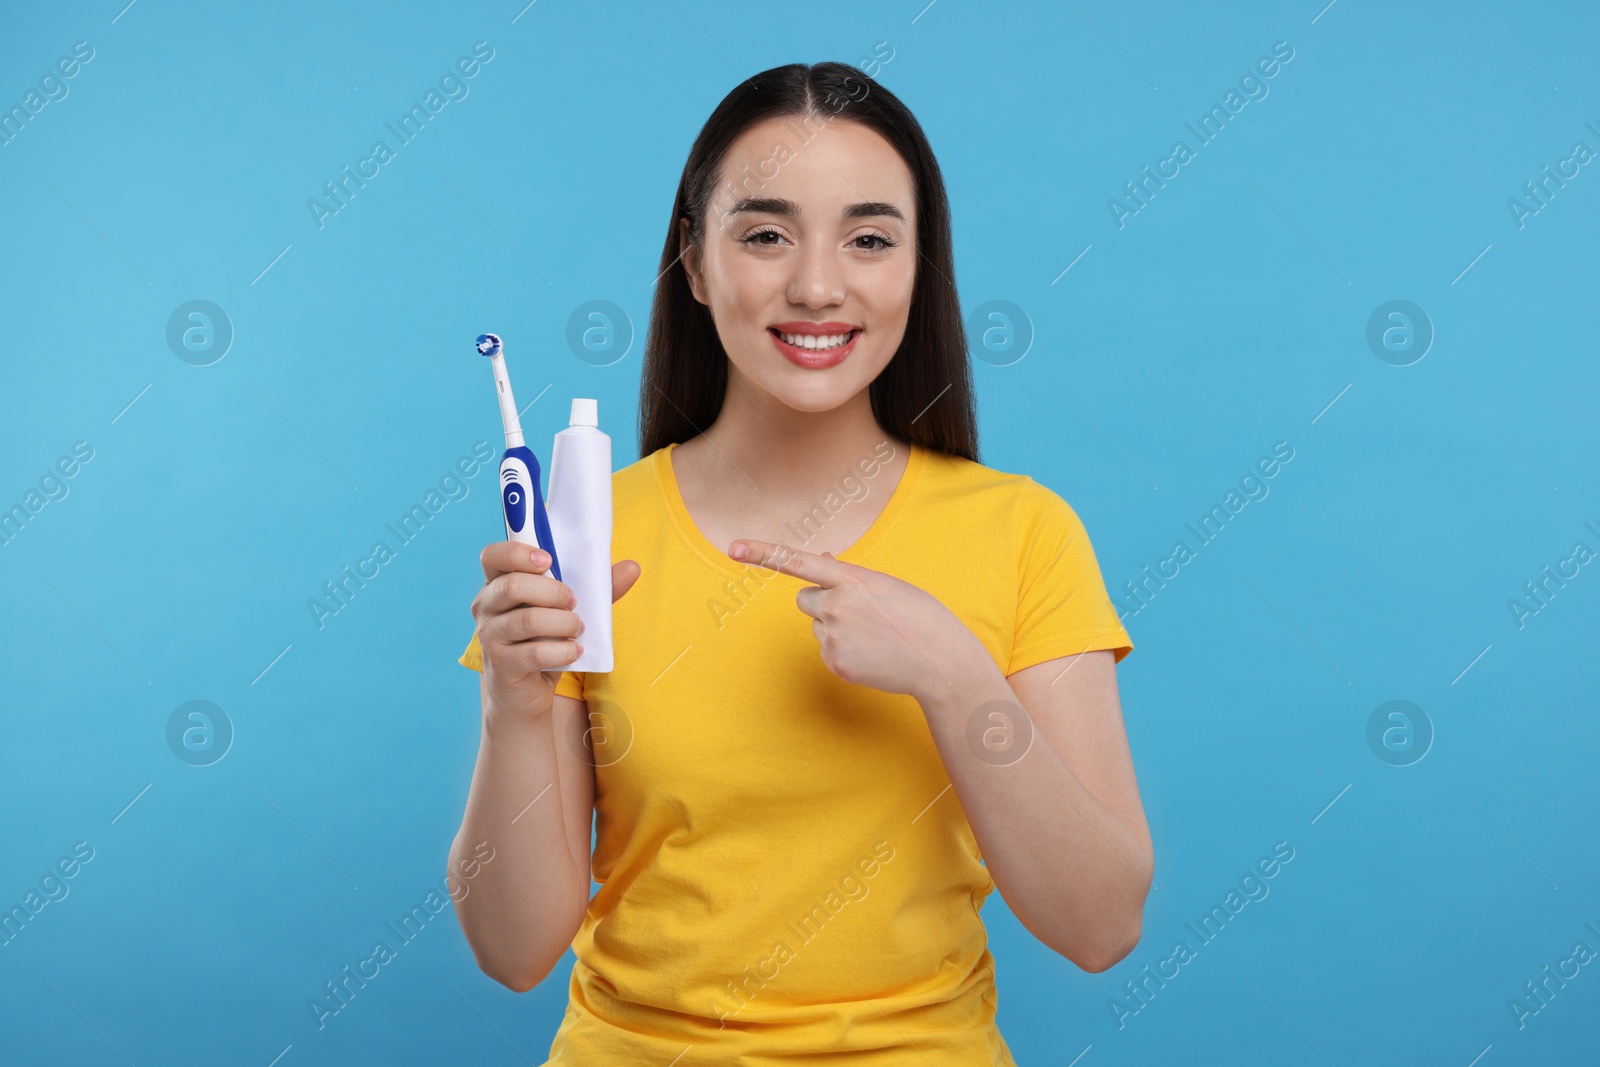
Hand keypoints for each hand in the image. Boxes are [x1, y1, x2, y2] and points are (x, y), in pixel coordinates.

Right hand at [472, 542, 640, 720]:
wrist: (525, 693)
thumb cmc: (545, 641)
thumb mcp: (569, 611)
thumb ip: (597, 589)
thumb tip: (632, 567)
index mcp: (497, 583)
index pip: (493, 556)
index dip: (518, 553)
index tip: (549, 561)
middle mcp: (485, 606)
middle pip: (514, 585)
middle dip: (553, 591)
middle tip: (574, 603)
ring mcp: (489, 635)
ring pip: (529, 620)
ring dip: (564, 623)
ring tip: (578, 629)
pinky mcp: (500, 663)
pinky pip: (535, 652)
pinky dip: (563, 651)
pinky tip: (575, 652)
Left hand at [728, 539, 985, 702]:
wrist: (938, 659)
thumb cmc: (916, 615)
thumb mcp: (884, 584)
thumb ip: (848, 574)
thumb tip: (821, 562)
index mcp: (851, 579)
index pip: (798, 561)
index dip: (763, 552)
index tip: (732, 547)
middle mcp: (836, 605)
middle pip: (804, 599)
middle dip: (823, 603)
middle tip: (861, 615)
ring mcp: (833, 636)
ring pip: (816, 625)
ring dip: (836, 627)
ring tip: (872, 636)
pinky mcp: (834, 663)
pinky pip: (825, 649)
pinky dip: (843, 651)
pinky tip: (870, 654)